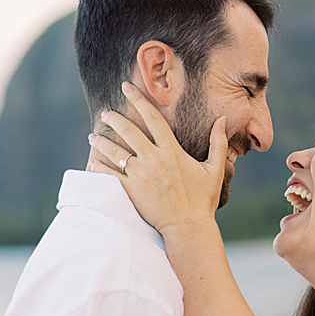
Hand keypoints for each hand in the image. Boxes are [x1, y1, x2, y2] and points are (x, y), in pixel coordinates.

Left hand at [86, 81, 227, 232]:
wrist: (188, 227)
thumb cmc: (202, 199)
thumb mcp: (215, 169)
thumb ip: (218, 142)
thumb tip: (222, 120)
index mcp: (172, 151)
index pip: (152, 117)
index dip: (138, 99)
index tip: (126, 88)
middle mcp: (154, 159)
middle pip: (128, 131)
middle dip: (114, 119)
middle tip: (105, 113)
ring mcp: (140, 175)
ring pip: (115, 152)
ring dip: (102, 142)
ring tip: (93, 136)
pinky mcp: (131, 191)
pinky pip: (111, 176)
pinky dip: (100, 168)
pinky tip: (93, 162)